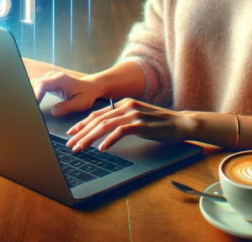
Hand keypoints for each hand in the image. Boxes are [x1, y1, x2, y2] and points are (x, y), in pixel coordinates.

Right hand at [31, 70, 104, 115]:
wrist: (91, 87)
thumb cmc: (87, 94)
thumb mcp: (80, 103)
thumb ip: (66, 107)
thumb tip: (53, 111)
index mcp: (61, 80)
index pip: (43, 84)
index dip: (36, 93)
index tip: (33, 103)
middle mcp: (54, 77)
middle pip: (36, 83)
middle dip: (31, 94)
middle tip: (30, 108)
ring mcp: (51, 78)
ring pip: (35, 83)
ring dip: (32, 93)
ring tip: (31, 106)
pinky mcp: (50, 82)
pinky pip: (38, 85)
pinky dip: (34, 92)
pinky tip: (34, 102)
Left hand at [65, 98, 195, 152]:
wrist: (181, 124)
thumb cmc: (159, 124)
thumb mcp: (137, 118)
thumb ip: (122, 120)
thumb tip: (105, 130)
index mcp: (123, 103)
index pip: (98, 113)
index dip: (82, 123)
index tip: (71, 133)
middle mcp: (126, 106)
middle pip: (97, 119)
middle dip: (81, 132)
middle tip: (70, 144)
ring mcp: (134, 114)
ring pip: (105, 125)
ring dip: (89, 137)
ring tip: (80, 148)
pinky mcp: (141, 124)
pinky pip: (120, 131)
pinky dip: (109, 140)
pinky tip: (101, 148)